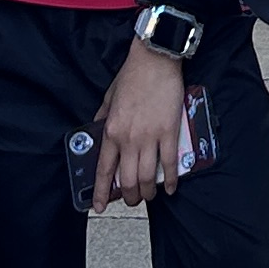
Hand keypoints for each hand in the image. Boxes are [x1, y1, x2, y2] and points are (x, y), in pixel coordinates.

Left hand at [92, 41, 188, 206]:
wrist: (154, 61)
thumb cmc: (132, 76)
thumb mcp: (108, 99)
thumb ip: (102, 119)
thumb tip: (99, 134)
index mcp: (111, 131)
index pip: (104, 169)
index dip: (101, 192)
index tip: (99, 206)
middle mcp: (129, 138)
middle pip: (127, 179)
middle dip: (130, 196)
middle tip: (132, 201)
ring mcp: (150, 137)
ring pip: (147, 176)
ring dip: (148, 192)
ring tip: (150, 196)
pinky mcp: (169, 132)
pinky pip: (169, 163)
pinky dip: (169, 179)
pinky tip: (170, 187)